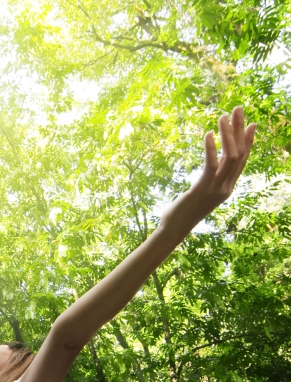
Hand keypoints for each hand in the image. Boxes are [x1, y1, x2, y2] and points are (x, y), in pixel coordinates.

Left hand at [160, 106, 256, 233]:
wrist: (173, 229)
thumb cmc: (183, 211)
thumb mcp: (200, 192)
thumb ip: (209, 179)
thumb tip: (212, 165)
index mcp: (227, 188)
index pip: (243, 160)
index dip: (248, 141)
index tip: (251, 123)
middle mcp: (226, 188)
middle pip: (240, 154)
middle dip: (240, 129)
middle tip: (238, 109)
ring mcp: (216, 189)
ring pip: (230, 156)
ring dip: (227, 134)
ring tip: (222, 116)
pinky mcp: (202, 189)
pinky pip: (211, 165)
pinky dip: (210, 148)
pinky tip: (207, 134)